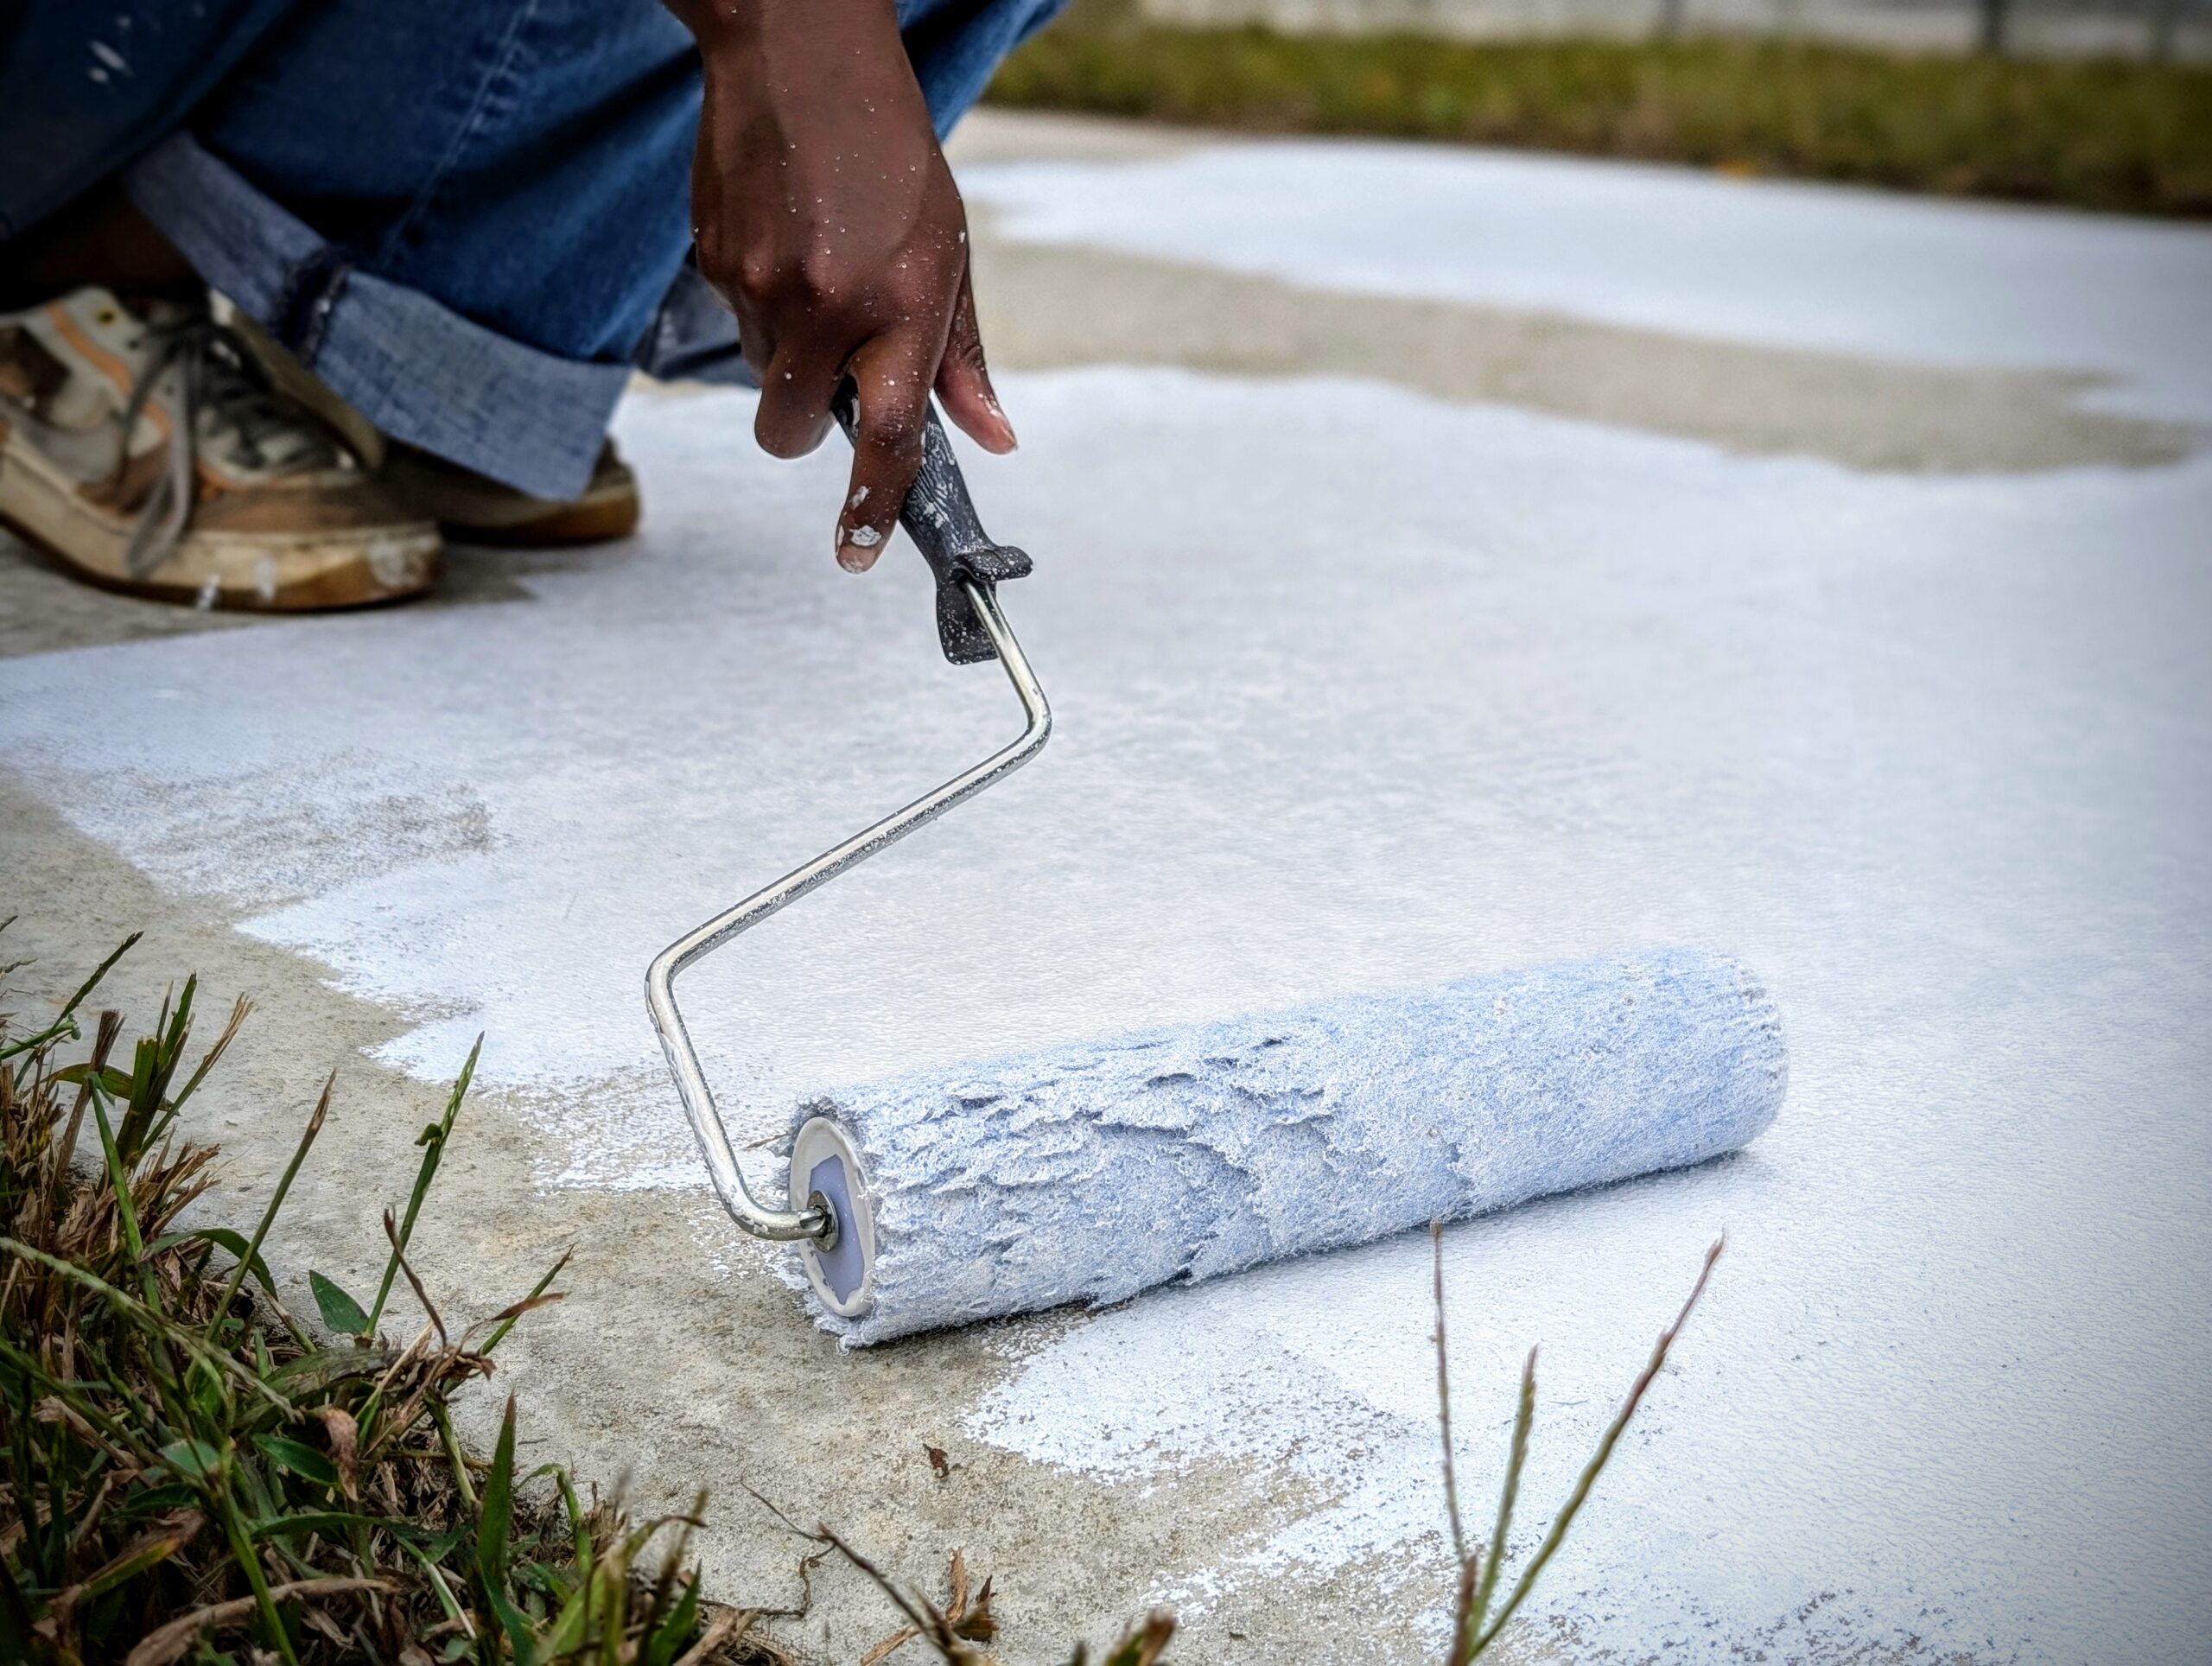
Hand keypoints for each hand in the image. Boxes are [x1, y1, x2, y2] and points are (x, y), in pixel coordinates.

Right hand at [671, 0, 1016, 569]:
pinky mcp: (712, 261)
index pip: (886, 437)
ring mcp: (760, 285)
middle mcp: (830, 305)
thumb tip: (992, 439)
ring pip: (761, 378)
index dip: (870, 508)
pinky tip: (782, 236)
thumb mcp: (949, 253)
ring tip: (815, 266)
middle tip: (831, 369)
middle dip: (805, 428)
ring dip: (785, 353)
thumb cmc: (890, 154)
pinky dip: (757, 301)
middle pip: (791, 434)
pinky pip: (731, 321)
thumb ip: (962, 358)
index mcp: (905, 305)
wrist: (800, 53)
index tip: (857, 554)